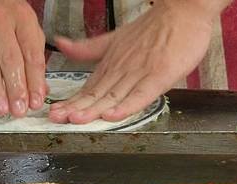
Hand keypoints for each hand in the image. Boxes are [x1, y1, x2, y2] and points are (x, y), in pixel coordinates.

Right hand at [0, 0, 45, 116]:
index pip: (31, 53)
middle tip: (19, 110)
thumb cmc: (0, 11)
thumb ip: (32, 56)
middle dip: (16, 88)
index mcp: (21, 19)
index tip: (36, 101)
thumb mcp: (23, 25)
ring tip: (1, 109)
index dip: (35, 80)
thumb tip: (39, 90)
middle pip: (10, 59)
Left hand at [49, 0, 228, 123]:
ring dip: (93, 109)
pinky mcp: (159, 75)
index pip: (87, 89)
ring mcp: (139, 73)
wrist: (183, 10)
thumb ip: (87, 48)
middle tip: (56, 118)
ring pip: (112, 96)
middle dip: (74, 108)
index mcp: (110, 65)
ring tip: (75, 119)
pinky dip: (127, 106)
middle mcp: (121, 70)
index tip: (54, 112)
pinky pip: (141, 94)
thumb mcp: (113, 40)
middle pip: (95, 95)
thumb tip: (61, 44)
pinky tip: (113, 115)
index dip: (70, 102)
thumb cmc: (152, 29)